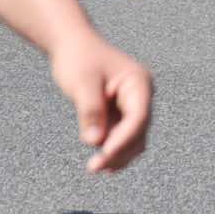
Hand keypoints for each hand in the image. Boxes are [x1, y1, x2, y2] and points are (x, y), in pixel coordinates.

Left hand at [47, 31, 153, 172]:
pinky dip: (114, 149)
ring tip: (96, 168)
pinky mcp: (121, 111)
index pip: (138, 117)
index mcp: (139, 83)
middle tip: (94, 167)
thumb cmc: (79, 59)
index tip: (103, 155)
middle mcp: (141, 95)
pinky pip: (123, 135)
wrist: (73, 46)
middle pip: (138, 131)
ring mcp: (132, 104)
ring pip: (134, 137)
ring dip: (119, 154)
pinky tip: (103, 162)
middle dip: (119, 151)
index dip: (123, 139)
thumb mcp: (83, 83)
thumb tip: (95, 142)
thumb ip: (90, 111)